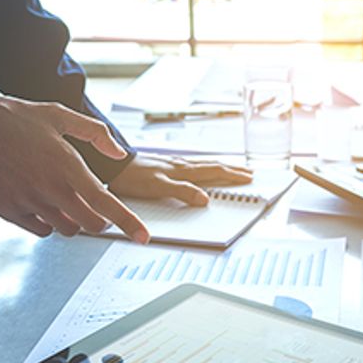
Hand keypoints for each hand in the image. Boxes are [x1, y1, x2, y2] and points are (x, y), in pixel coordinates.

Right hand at [0, 90, 148, 242]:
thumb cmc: (10, 118)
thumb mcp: (58, 114)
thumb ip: (95, 133)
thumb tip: (119, 153)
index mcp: (68, 166)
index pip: (107, 205)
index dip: (130, 224)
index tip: (144, 237)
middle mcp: (52, 189)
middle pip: (91, 225)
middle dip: (101, 221)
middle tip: (97, 208)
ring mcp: (30, 204)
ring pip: (67, 230)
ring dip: (75, 222)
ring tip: (66, 200)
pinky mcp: (9, 212)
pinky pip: (41, 231)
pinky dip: (50, 224)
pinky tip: (44, 205)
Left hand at [109, 154, 252, 204]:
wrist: (112, 166)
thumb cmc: (132, 178)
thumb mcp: (158, 188)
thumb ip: (183, 191)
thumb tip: (206, 199)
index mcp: (183, 170)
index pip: (215, 171)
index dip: (233, 175)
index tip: (249, 178)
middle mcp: (181, 165)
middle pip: (213, 166)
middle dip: (233, 170)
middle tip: (249, 173)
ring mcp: (174, 164)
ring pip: (204, 164)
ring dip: (221, 166)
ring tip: (233, 168)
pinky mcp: (165, 166)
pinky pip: (193, 165)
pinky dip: (205, 167)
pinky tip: (202, 168)